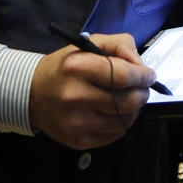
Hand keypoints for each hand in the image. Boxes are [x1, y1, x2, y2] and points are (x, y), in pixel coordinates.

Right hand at [28, 33, 155, 149]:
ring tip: (125, 99)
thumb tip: (141, 66)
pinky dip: (121, 122)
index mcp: (78, 67)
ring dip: (133, 109)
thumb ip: (121, 45)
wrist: (33, 93)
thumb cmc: (66, 66)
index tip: (150, 75)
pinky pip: (115, 134)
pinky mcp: (79, 140)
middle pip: (128, 101)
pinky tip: (113, 112)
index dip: (143, 76)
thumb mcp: (91, 43)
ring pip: (125, 120)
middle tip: (141, 88)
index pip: (123, 75)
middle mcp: (75, 96)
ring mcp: (76, 122)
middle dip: (142, 93)